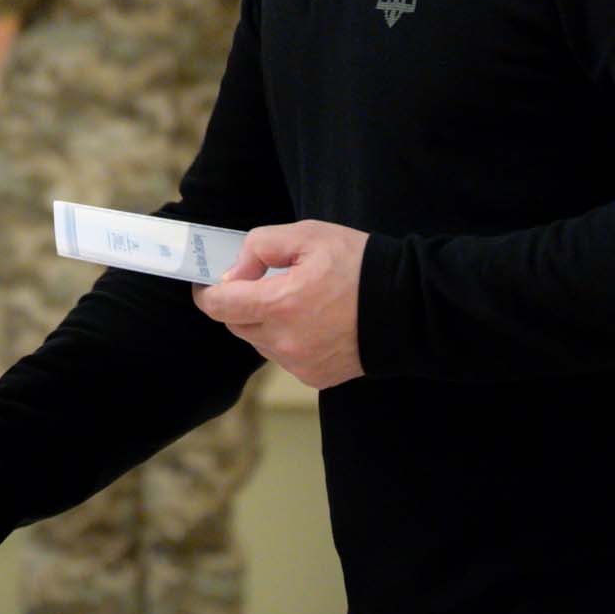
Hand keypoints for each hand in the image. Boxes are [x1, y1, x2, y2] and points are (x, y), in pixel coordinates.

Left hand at [196, 220, 367, 388]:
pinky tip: (313, 322)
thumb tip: (234, 273)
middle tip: (262, 283)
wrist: (407, 307)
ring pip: (260, 342)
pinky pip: (285, 358)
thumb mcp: (308, 236)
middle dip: (241, 304)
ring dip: (265, 322)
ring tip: (296, 301)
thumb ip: (260, 247)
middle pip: (237, 325)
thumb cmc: (359, 266)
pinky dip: (288, 340)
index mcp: (279, 305)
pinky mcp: (315, 378)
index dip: (207, 293)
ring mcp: (300, 364)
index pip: (219, 307)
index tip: (206, 284)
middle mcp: (285, 342)